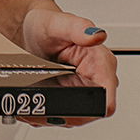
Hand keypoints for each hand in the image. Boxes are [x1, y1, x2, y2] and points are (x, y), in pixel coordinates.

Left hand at [17, 0, 117, 126]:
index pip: (107, 97)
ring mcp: (85, 88)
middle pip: (91, 112)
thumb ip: (76, 28)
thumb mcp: (56, 24)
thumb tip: (97, 35)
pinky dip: (50, 113)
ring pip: (77, 116)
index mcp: (101, 61)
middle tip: (41, 108)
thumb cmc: (46, 26)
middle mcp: (97, 77)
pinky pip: (66, 113)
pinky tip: (35, 106)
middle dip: (67, 114)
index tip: (66, 110)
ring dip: (56, 115)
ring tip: (35, 107)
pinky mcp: (73, 95)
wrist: (31, 31)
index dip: (90, 109)